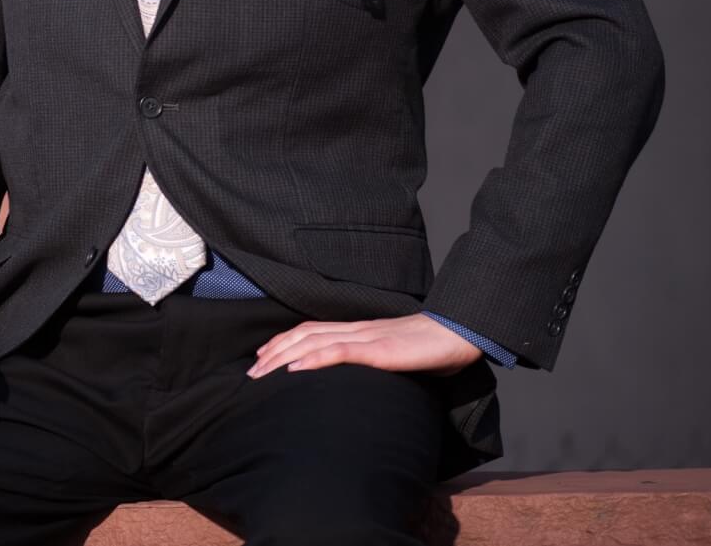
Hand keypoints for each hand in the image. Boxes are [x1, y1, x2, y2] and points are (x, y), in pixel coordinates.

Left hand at [248, 312, 482, 378]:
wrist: (459, 334)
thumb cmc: (430, 348)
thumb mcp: (392, 355)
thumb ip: (371, 361)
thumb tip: (355, 380)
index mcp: (358, 331)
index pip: (311, 332)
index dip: (283, 342)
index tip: (262, 359)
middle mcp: (357, 330)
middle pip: (304, 335)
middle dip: (274, 352)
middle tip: (251, 373)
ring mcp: (368, 338)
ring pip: (315, 341)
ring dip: (284, 356)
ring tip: (263, 372)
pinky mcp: (382, 351)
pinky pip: (343, 351)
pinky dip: (316, 358)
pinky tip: (296, 369)